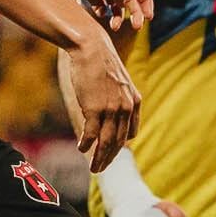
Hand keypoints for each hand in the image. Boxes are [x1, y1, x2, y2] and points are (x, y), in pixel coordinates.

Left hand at [48, 0, 150, 33]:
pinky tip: (100, 15)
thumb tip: (132, 2)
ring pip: (117, 3)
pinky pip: (104, 6)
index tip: (148, 17)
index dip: (146, 1)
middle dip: (134, 12)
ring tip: (113, 26)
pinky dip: (105, 12)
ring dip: (118, 15)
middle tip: (136, 26)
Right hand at [58, 31, 139, 171]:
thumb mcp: (117, 81)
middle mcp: (126, 107)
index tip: (112, 151)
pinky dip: (86, 145)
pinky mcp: (95, 109)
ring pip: (106, 142)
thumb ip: (118, 98)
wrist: (90, 47)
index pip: (131, 132)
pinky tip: (80, 149)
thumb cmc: (100, 62)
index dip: (121, 144)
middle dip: (110, 158)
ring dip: (99, 158)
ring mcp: (111, 109)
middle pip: (119, 142)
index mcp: (134, 101)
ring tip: (94, 168)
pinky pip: (91, 135)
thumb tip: (110, 111)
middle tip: (101, 169)